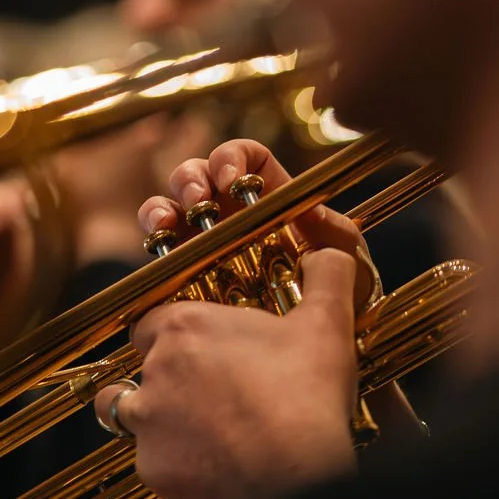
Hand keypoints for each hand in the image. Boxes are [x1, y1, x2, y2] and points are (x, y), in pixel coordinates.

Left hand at [95, 247, 359, 498]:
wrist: (297, 472)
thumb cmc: (307, 394)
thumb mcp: (327, 322)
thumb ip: (326, 276)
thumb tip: (332, 254)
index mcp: (186, 325)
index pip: (152, 318)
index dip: (176, 332)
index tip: (203, 345)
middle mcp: (156, 369)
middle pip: (146, 365)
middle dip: (172, 375)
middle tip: (216, 389)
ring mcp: (148, 421)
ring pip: (132, 414)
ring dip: (159, 417)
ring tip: (201, 428)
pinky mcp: (153, 468)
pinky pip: (154, 462)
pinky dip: (177, 463)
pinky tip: (214, 464)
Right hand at [136, 138, 380, 305]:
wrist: (318, 341)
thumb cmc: (339, 285)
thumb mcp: (344, 255)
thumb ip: (333, 230)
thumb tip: (309, 213)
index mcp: (266, 195)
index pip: (242, 158)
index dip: (231, 158)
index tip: (231, 180)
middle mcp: (228, 211)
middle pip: (196, 175)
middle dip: (191, 179)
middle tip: (199, 202)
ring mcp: (201, 239)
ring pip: (168, 206)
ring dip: (162, 206)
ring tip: (167, 223)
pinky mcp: (183, 271)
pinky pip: (160, 249)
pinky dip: (154, 239)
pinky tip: (159, 245)